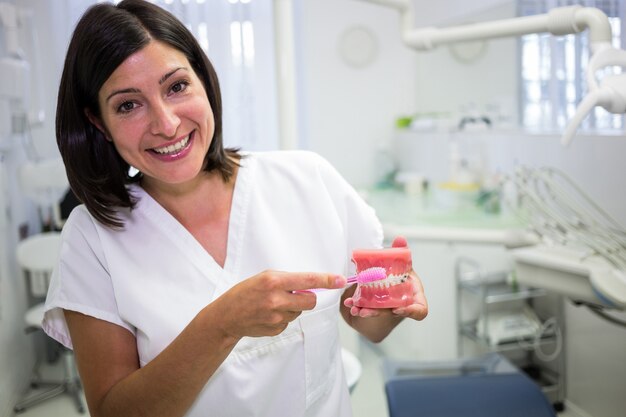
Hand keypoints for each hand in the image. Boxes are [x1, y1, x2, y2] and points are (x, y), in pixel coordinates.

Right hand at [212, 271, 345, 339]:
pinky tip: (269, 315)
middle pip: (310, 300)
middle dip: (307, 297)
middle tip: (294, 295)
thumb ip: (287, 280)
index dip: (327, 280)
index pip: (307, 280)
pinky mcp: (275, 330)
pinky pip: (289, 322)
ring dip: (292, 308)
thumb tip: (310, 286)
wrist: (226, 316)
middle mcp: (276, 299)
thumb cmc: (245, 292)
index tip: (341, 280)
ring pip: (299, 312)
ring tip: (273, 305)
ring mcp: (276, 317)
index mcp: (273, 281)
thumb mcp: (264, 277)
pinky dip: (283, 318)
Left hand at [343, 236, 427, 320]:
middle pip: (392, 313)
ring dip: (365, 311)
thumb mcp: (403, 262)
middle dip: (378, 312)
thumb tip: (400, 238)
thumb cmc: (402, 273)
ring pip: (378, 312)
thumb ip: (401, 252)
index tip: (397, 309)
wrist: (392, 278)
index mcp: (414, 295)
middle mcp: (403, 303)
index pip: (420, 310)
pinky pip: (367, 307)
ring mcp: (389, 307)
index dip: (411, 312)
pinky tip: (349, 302)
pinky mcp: (376, 306)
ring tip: (354, 308)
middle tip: (364, 311)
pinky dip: (358, 305)